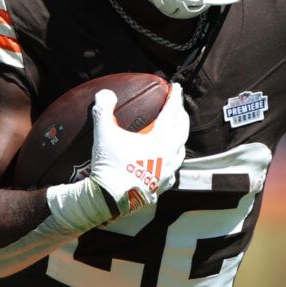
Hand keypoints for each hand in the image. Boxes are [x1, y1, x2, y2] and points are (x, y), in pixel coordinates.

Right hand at [88, 83, 188, 215]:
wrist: (110, 199)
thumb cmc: (109, 165)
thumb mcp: (104, 134)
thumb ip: (104, 110)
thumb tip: (104, 93)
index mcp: (159, 140)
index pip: (171, 113)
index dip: (174, 98)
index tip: (177, 88)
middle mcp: (169, 155)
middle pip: (181, 130)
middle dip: (181, 115)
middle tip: (178, 106)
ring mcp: (168, 172)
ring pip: (180, 150)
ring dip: (179, 136)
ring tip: (176, 130)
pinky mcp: (163, 185)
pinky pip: (173, 168)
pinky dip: (172, 158)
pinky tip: (168, 159)